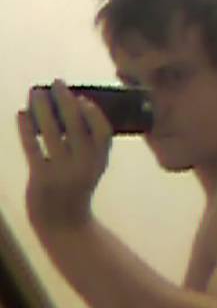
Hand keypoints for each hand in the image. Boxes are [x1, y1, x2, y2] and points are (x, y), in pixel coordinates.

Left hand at [17, 79, 112, 228]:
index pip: (103, 132)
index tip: (82, 98)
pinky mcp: (42, 179)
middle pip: (76, 126)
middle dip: (66, 100)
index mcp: (100, 161)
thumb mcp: (91, 168)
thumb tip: (72, 107)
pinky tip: (21, 115)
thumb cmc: (77, 188)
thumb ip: (87, 144)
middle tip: (57, 83)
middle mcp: (84, 165)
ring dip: (43, 109)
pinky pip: (33, 148)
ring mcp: (63, 172)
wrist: (64, 224)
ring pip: (52, 133)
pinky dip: (26, 129)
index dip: (94, 114)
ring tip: (36, 92)